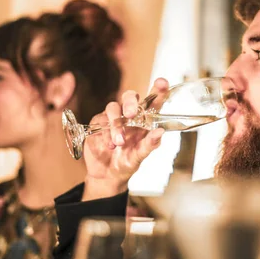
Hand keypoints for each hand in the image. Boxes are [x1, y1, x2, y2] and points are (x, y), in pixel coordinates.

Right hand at [82, 78, 168, 200]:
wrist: (106, 175)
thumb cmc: (126, 163)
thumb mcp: (139, 157)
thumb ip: (149, 145)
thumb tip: (160, 132)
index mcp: (144, 121)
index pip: (152, 101)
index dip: (158, 90)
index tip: (162, 82)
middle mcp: (129, 116)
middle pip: (129, 96)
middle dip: (130, 102)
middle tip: (131, 113)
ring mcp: (112, 118)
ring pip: (112, 108)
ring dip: (116, 124)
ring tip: (118, 142)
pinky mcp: (97, 123)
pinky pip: (99, 121)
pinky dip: (104, 134)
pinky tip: (108, 145)